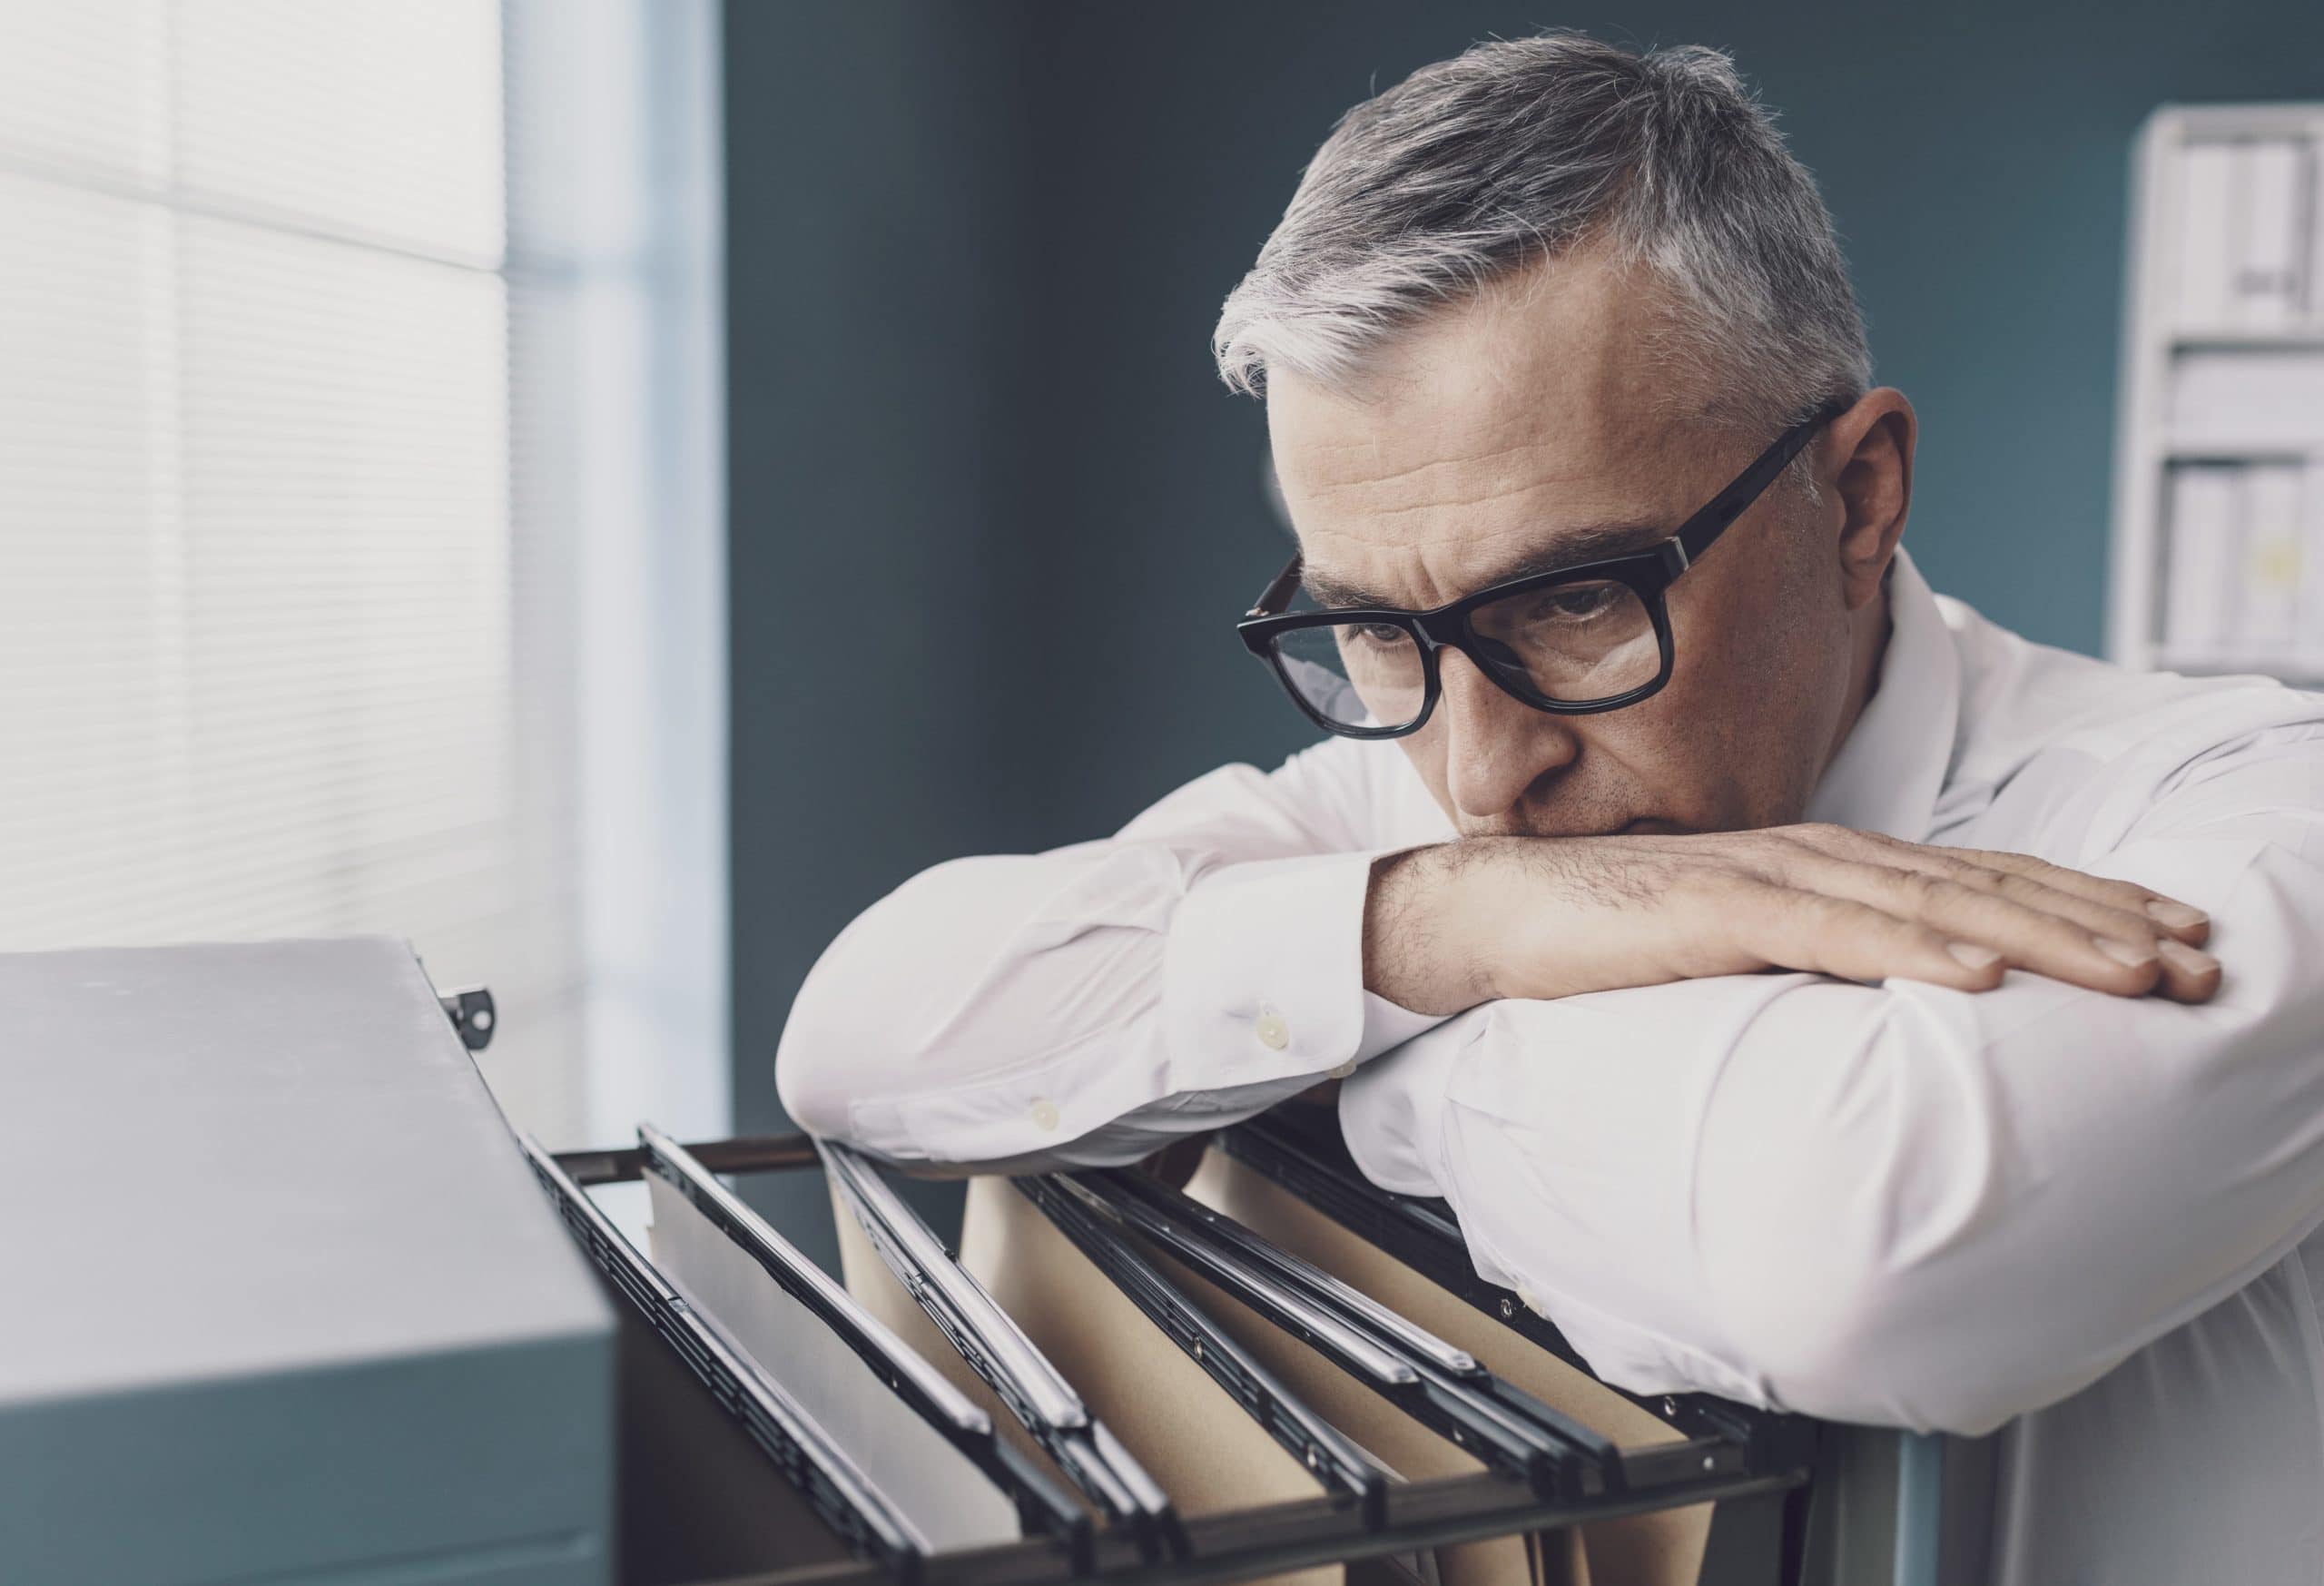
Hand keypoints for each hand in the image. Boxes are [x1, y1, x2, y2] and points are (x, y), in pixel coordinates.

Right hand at [1363, 823, 2219, 1015]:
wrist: (1487, 913)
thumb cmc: (1606, 935)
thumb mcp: (1738, 947)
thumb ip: (1818, 954)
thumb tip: (1904, 994)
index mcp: (1828, 867)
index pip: (1981, 882)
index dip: (2084, 906)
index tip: (2173, 938)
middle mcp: (1814, 858)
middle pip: (1984, 889)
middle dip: (2101, 924)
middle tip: (2196, 961)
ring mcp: (1765, 878)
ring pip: (1930, 907)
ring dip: (2042, 938)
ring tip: (2130, 971)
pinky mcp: (1711, 910)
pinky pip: (1828, 933)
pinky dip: (1910, 951)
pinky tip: (1978, 977)